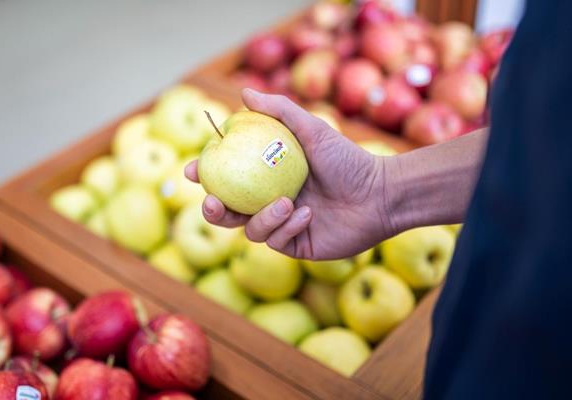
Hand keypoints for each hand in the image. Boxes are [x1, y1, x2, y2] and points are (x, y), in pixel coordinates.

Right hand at [185, 89, 396, 259]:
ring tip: (287, 203)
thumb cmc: (348, 160)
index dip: (204, 176)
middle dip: (213, 211)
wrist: (379, 195)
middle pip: (227, 211)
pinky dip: (287, 228)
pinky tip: (308, 215)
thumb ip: (279, 111)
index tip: (192, 170)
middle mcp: (269, 201)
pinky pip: (276, 241)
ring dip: (263, 218)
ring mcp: (281, 225)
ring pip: (250, 229)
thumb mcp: (312, 129)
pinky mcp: (296, 246)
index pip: (227, 177)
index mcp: (267, 176)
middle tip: (213, 202)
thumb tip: (243, 93)